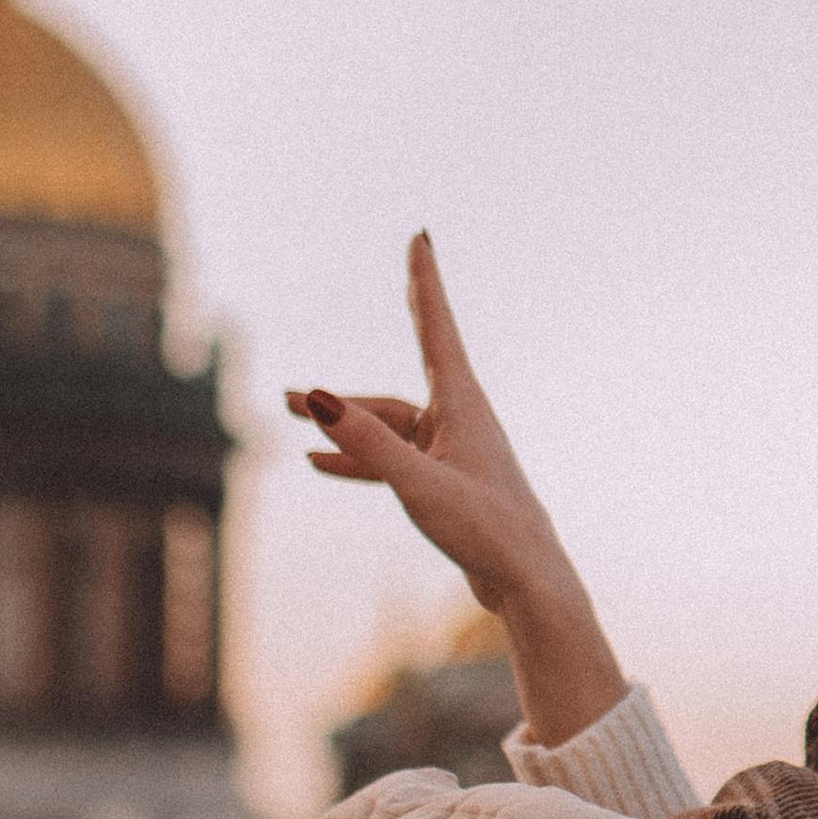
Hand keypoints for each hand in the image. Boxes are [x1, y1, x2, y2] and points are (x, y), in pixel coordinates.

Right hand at [289, 235, 626, 744]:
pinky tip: (320, 464)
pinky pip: (392, 458)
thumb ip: (366, 443)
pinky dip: (358, 458)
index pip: (436, 326)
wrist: (527, 581)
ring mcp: (452, 450)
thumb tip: (318, 399)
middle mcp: (459, 419)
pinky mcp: (446, 481)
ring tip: (291, 421)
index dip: (424, 281)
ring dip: (341, 427)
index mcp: (463, 404)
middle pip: (390, 390)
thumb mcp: (418, 484)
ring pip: (385, 428)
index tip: (421, 237)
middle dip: (342, 389)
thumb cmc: (486, 529)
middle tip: (290, 387)